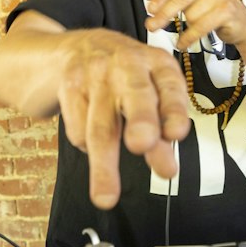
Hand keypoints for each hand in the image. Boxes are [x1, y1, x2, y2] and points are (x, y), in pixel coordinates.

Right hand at [57, 30, 191, 209]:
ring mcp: (95, 71)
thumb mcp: (148, 92)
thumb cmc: (124, 78)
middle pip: (135, 94)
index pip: (170, 86)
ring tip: (106, 198)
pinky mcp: (68, 84)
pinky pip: (77, 127)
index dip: (174, 109)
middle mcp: (127, 62)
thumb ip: (161, 129)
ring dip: (103, 164)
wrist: (75, 47)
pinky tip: (90, 143)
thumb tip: (167, 169)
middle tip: (143, 144)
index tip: (176, 134)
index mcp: (156, 63)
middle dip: (141, 119)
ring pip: (100, 124)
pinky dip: (85, 145)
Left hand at [144, 0, 245, 51]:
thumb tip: (152, 6)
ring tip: (189, 32)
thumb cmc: (217, 10)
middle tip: (151, 25)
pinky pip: (200, 27)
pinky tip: (182, 43)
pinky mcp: (226, 11)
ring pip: (190, 15)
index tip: (150, 9)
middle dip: (163, 14)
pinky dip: (188, 37)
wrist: (243, 24)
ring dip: (186, 27)